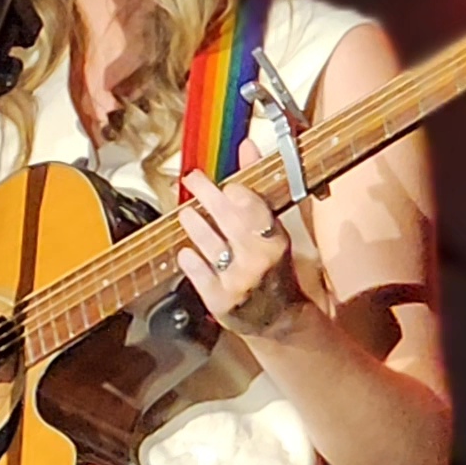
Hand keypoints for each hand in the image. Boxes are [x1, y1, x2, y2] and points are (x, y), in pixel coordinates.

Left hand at [173, 168, 325, 338]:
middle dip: (209, 197)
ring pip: (210, 245)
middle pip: (229, 223)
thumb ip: (258, 186)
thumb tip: (247, 145)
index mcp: (276, 241)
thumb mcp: (274, 228)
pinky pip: (197, 273)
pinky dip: (190, 259)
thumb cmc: (273, 266)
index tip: (230, 186)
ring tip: (187, 214)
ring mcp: (237, 282)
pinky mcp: (219, 301)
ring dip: (195, 225)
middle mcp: (259, 262)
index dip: (243, 198)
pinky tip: (187, 250)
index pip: (259, 214)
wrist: (278, 319)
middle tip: (194, 180)